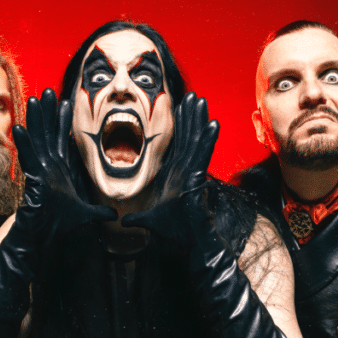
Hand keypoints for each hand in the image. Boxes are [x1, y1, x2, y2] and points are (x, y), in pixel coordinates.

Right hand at [11, 89, 116, 245]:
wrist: (42, 237)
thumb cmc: (57, 225)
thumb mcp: (85, 215)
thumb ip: (98, 212)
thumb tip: (113, 215)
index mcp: (59, 170)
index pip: (62, 140)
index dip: (63, 121)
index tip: (66, 102)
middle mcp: (47, 167)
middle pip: (47, 133)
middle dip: (48, 112)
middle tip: (47, 91)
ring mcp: (38, 172)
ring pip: (37, 140)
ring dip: (35, 120)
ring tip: (32, 100)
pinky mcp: (31, 180)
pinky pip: (27, 159)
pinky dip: (23, 144)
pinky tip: (19, 128)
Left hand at [120, 92, 217, 244]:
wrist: (187, 242)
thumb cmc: (175, 230)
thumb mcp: (150, 220)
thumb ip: (138, 218)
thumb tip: (124, 221)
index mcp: (176, 174)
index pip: (178, 144)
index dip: (180, 125)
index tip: (179, 107)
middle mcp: (186, 169)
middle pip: (189, 137)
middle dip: (190, 116)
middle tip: (192, 96)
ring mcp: (193, 172)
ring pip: (197, 140)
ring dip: (199, 120)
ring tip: (201, 101)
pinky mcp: (198, 177)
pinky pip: (204, 155)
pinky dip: (209, 139)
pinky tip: (213, 124)